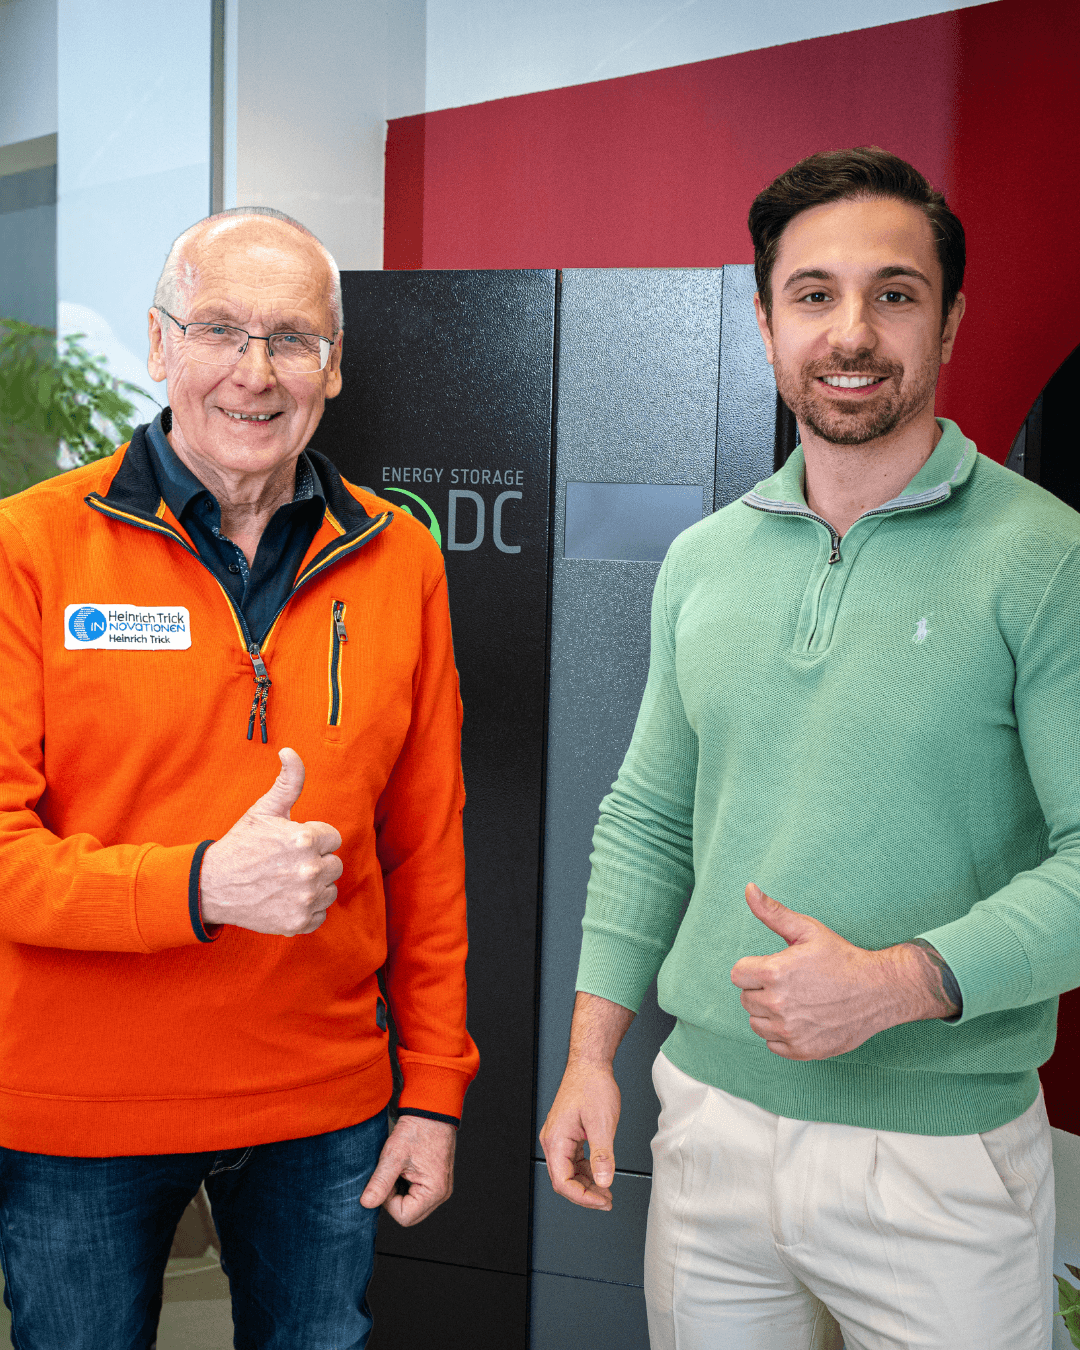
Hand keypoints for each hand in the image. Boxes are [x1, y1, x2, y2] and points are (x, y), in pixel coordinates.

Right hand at [199, 748, 342, 934]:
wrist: (212, 886)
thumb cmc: (241, 845)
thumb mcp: (264, 810)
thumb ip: (288, 781)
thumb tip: (290, 751)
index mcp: (305, 840)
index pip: (333, 839)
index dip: (313, 839)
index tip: (292, 844)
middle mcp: (309, 870)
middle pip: (335, 865)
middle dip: (315, 862)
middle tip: (287, 864)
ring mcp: (305, 899)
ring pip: (329, 890)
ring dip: (313, 887)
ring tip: (285, 881)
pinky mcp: (299, 922)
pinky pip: (320, 914)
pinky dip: (306, 910)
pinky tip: (285, 899)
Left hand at [360, 1115, 456, 1226]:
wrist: (431, 1109)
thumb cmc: (417, 1129)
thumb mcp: (394, 1155)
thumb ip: (380, 1182)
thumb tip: (366, 1204)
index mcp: (434, 1191)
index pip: (404, 1216)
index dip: (388, 1201)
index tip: (387, 1178)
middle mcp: (441, 1194)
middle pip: (409, 1214)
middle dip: (393, 1197)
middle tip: (391, 1172)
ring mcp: (440, 1188)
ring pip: (411, 1205)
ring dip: (399, 1191)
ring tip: (398, 1167)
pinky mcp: (436, 1181)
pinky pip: (416, 1194)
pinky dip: (405, 1185)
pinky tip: (404, 1167)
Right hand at [539, 1060, 620, 1210]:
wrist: (590, 1065)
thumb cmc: (592, 1086)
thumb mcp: (601, 1123)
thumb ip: (602, 1155)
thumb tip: (603, 1181)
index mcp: (556, 1140)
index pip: (563, 1182)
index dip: (583, 1197)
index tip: (602, 1201)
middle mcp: (553, 1140)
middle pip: (564, 1180)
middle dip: (585, 1194)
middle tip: (607, 1200)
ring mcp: (559, 1137)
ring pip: (569, 1172)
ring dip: (587, 1184)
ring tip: (606, 1191)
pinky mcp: (567, 1134)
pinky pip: (573, 1161)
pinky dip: (587, 1170)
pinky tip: (601, 1173)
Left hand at [729, 883, 944, 1059]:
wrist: (878, 991)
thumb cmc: (841, 958)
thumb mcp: (807, 930)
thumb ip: (772, 912)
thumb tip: (748, 889)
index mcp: (773, 973)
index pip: (737, 975)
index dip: (754, 969)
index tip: (774, 967)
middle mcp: (777, 1005)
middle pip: (746, 999)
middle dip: (762, 990)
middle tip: (791, 983)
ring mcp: (789, 1031)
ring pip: (756, 1023)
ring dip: (769, 1013)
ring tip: (797, 1001)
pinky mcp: (800, 1050)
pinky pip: (772, 1044)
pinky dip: (782, 1035)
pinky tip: (802, 1020)